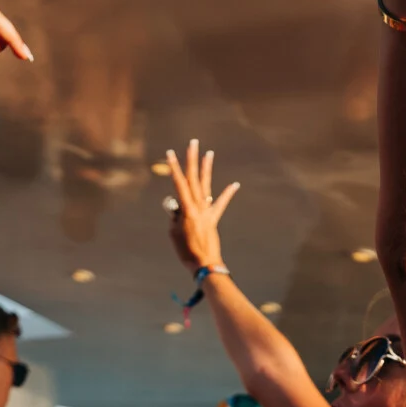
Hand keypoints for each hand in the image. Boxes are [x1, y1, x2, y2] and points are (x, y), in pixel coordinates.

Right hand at [163, 140, 239, 272]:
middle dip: (192, 159)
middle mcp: (198, 206)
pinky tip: (235, 184)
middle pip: (194, 178)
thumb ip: (175, 216)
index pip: (179, 183)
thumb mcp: (174, 232)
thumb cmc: (186, 250)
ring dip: (207, 169)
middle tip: (193, 142)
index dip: (174, 167)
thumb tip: (177, 206)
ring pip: (206, 185)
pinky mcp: (213, 218)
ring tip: (209, 153)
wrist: (205, 263)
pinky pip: (220, 203)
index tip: (170, 152)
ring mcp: (207, 211)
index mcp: (187, 208)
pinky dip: (227, 193)